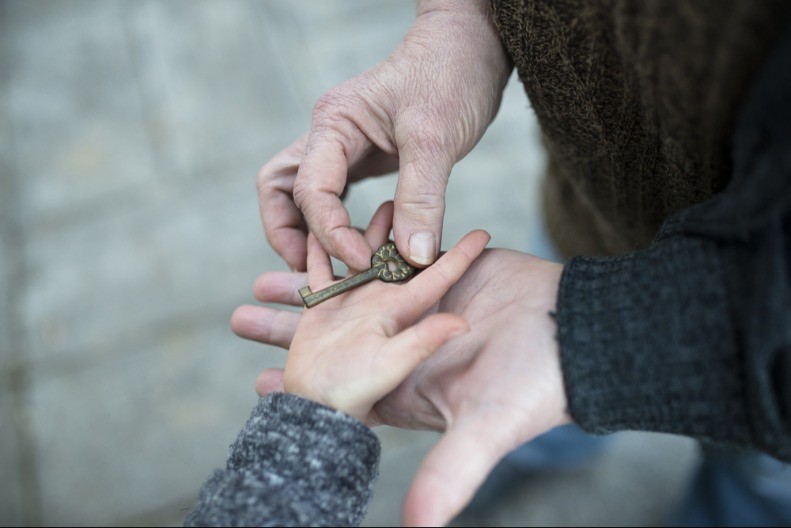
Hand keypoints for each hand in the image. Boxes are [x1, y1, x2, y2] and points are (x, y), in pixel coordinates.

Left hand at [234, 244, 569, 525]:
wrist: (580, 329)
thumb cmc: (535, 385)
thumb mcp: (484, 430)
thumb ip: (449, 475)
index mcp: (408, 388)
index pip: (340, 396)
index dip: (299, 395)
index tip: (258, 388)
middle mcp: (407, 349)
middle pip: (334, 343)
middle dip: (287, 331)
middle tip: (238, 318)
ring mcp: (420, 308)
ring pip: (351, 295)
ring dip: (310, 285)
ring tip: (265, 278)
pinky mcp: (439, 272)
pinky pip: (386, 257)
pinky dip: (355, 247)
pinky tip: (322, 237)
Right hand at [239, 201, 490, 421]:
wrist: (314, 409)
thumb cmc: (354, 391)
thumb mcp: (392, 365)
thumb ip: (424, 342)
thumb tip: (463, 324)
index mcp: (400, 311)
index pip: (437, 276)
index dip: (461, 255)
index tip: (483, 232)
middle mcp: (379, 304)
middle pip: (396, 256)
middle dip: (406, 227)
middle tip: (416, 197)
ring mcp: (350, 306)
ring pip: (359, 255)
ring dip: (366, 230)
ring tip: (377, 204)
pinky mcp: (322, 311)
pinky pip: (319, 272)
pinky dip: (318, 249)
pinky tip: (318, 227)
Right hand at [257, 0, 511, 271]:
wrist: (471, 45)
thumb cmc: (452, 74)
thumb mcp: (437, 138)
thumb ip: (421, 199)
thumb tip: (412, 259)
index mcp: (334, 124)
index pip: (311, 190)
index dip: (331, 234)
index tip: (363, 264)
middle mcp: (328, 135)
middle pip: (281, 189)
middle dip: (288, 233)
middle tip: (312, 271)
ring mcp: (342, 146)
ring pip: (301, 193)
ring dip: (307, 231)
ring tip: (330, 267)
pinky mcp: (363, 156)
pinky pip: (334, 195)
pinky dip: (336, 223)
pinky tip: (358, 247)